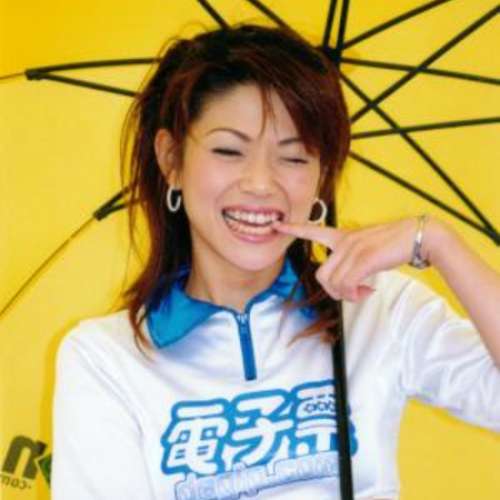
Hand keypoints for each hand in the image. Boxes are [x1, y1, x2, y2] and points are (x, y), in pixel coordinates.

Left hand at [273, 217, 430, 301]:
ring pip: (334, 283)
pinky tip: (368, 291)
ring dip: (347, 295)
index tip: (276, 225)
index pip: (313, 231)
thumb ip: (352, 262)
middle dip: (334, 291)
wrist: (417, 236)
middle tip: (353, 294)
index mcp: (342, 236)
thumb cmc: (393, 244)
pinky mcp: (364, 258)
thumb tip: (348, 287)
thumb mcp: (367, 249)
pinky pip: (347, 285)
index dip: (293, 229)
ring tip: (363, 293)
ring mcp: (353, 249)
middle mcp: (344, 241)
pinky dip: (355, 295)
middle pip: (322, 275)